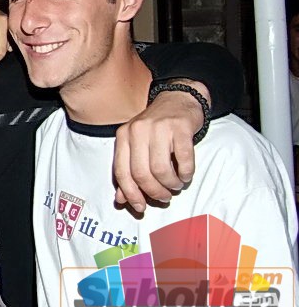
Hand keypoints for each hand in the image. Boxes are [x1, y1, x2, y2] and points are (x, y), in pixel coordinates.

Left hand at [113, 82, 207, 211]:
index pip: (121, 171)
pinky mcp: (180, 127)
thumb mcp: (136, 146)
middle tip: (164, 196)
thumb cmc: (156, 128)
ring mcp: (158, 127)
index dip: (131, 193)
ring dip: (171, 184)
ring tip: (176, 185)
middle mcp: (137, 130)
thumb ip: (128, 171)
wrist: (178, 99)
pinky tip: (186, 174)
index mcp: (123, 136)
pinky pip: (183, 159)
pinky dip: (186, 173)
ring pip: (161, 169)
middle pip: (141, 173)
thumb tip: (121, 200)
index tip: (140, 207)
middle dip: (154, 192)